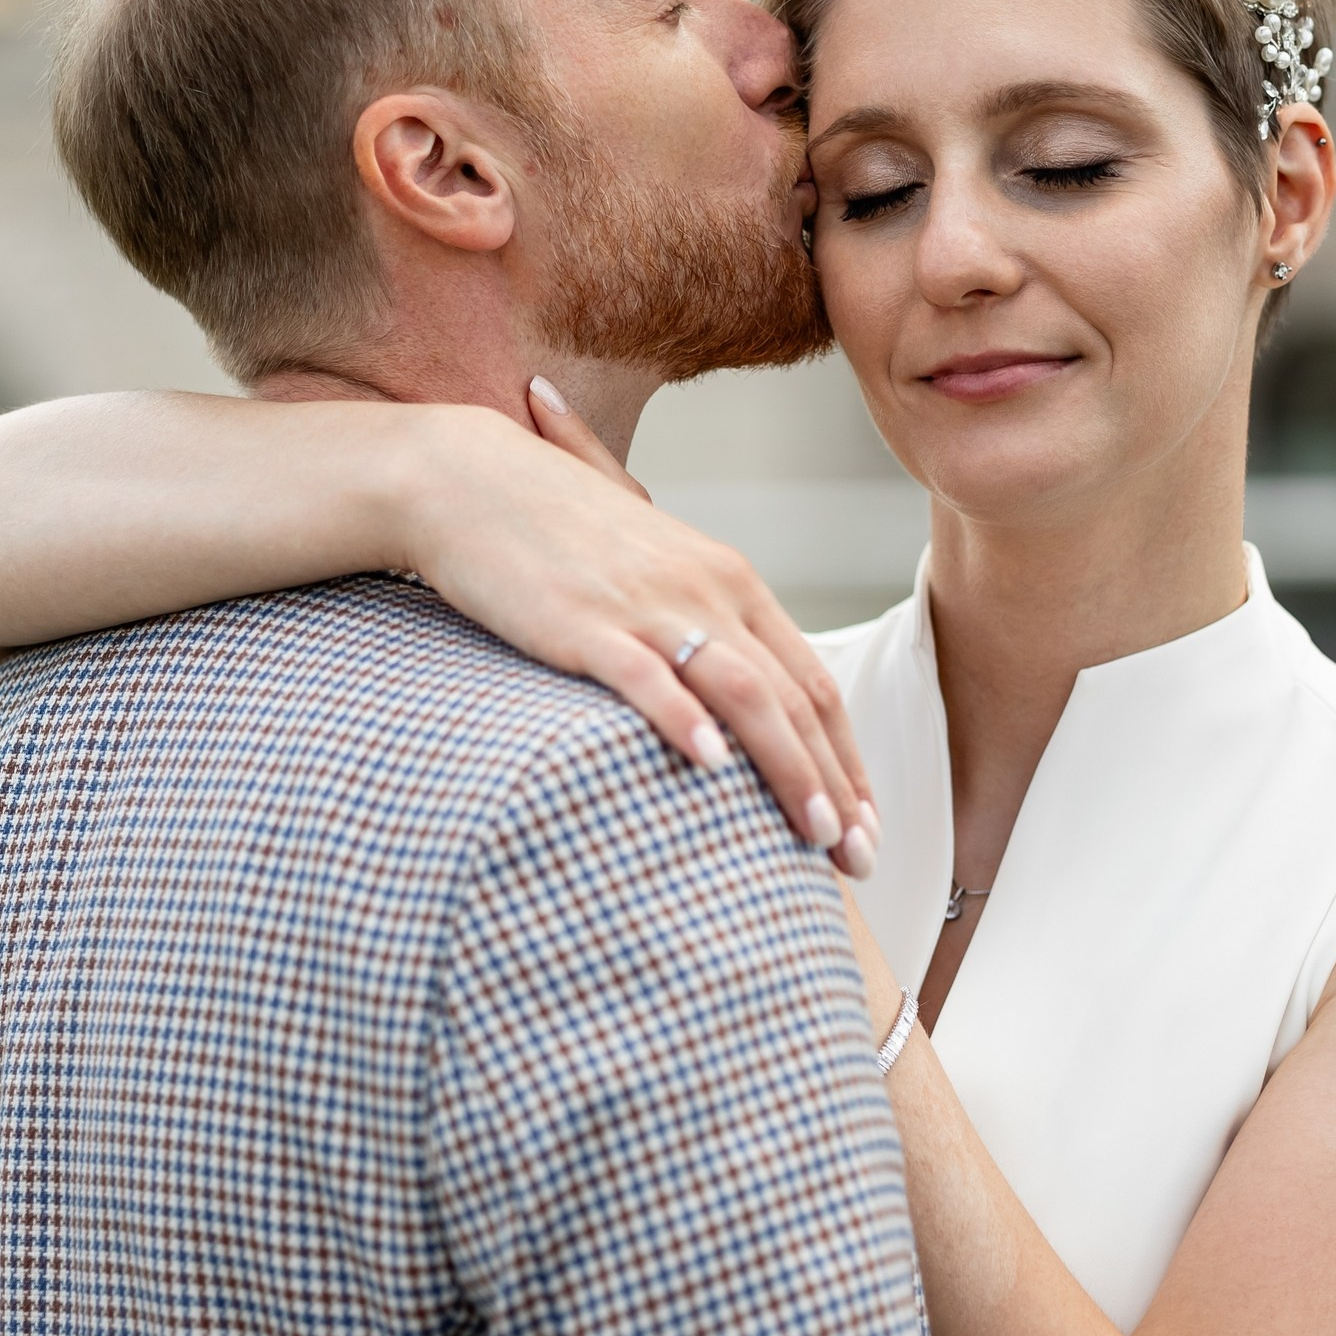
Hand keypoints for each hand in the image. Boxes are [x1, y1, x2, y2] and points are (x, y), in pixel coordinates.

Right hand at [399, 391, 878, 874]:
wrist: (470, 477)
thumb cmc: (554, 528)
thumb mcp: (648, 568)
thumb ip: (694, 619)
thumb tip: (720, 696)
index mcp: (730, 581)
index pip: (812, 681)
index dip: (847, 757)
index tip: (866, 824)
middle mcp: (707, 590)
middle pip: (793, 698)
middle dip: (835, 784)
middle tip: (858, 859)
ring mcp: (649, 604)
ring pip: (746, 692)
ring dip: (789, 767)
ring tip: (814, 834)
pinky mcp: (586, 621)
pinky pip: (648, 677)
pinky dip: (686, 721)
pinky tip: (712, 766)